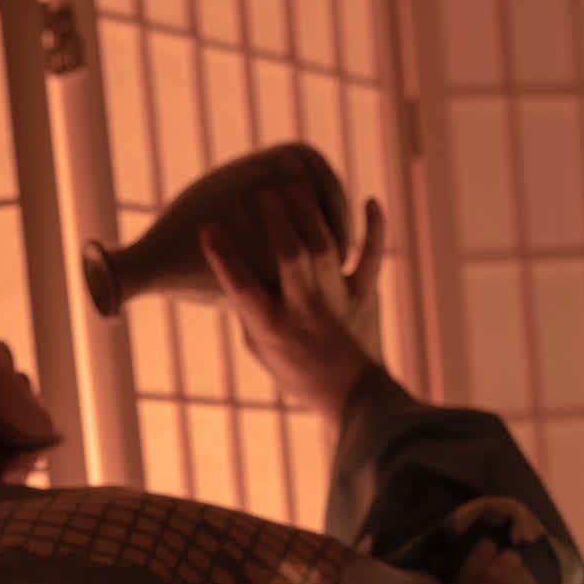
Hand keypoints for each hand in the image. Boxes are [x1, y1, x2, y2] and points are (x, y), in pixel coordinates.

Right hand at [200, 187, 389, 441]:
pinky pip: (371, 257)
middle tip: (264, 191)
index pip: (241, 286)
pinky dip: (374, 229)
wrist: (353, 397)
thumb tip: (236, 270)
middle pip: (289, 255)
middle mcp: (304, 310)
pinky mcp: (365, 294)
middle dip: (276, 219)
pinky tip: (371, 201)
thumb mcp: (261, 349)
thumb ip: (251, 310)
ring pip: (324, 248)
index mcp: (272, 327)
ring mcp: (337, 300)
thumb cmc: (298, 372)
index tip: (208, 228)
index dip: (223, 256)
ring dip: (309, 214)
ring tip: (296, 186)